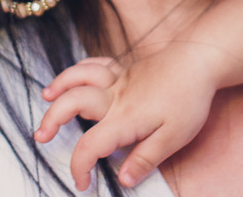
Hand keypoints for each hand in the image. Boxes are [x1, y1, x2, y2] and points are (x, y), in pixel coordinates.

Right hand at [36, 45, 223, 190]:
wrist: (201, 60)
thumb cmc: (189, 99)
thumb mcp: (174, 137)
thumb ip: (146, 158)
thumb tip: (123, 179)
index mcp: (124, 118)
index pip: (90, 145)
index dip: (80, 167)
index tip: (83, 183)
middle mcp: (115, 96)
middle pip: (73, 102)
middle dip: (52, 119)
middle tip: (42, 137)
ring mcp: (119, 79)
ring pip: (80, 76)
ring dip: (60, 85)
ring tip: (46, 97)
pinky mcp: (126, 69)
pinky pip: (96, 64)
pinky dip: (80, 68)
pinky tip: (74, 76)